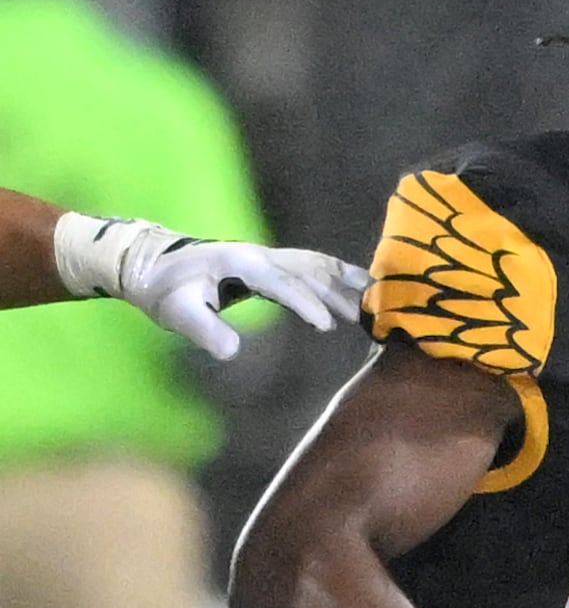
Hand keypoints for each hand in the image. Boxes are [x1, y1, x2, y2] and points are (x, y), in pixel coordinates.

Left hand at [64, 213, 365, 359]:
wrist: (151, 263)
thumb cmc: (164, 290)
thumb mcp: (177, 313)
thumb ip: (204, 331)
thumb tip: (234, 353)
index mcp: (241, 262)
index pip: (282, 282)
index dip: (305, 303)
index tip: (326, 326)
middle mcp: (261, 254)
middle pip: (310, 270)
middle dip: (339, 293)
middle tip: (368, 317)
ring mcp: (268, 255)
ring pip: (317, 264)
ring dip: (346, 281)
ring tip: (377, 299)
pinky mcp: (271, 262)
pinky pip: (312, 265)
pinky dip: (338, 275)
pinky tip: (357, 288)